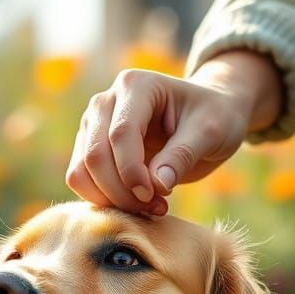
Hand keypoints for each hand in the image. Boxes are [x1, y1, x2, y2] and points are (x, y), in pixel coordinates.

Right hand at [66, 50, 283, 215]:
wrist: (205, 119)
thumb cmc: (213, 117)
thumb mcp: (210, 132)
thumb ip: (182, 156)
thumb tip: (156, 185)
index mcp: (136, 85)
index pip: (120, 134)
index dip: (133, 172)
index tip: (156, 197)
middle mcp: (105, 102)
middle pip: (95, 156)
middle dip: (122, 192)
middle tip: (157, 208)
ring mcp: (93, 126)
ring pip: (81, 172)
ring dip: (111, 200)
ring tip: (151, 207)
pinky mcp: (89, 149)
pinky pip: (82, 181)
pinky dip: (105, 201)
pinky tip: (137, 205)